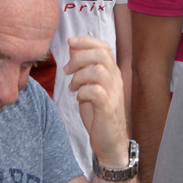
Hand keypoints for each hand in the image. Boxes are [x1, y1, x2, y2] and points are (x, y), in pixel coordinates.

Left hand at [66, 37, 129, 172]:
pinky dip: (82, 92)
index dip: (86, 41)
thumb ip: (83, 69)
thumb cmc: (98, 115)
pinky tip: (78, 98)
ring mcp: (113, 93)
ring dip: (79, 76)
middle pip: (101, 55)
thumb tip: (73, 49)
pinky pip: (95, 91)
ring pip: (98, 71)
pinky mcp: (108, 108)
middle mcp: (115, 80)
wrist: (111, 141)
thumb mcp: (89, 88)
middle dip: (79, 58)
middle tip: (67, 70)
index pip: (104, 47)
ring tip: (72, 87)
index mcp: (112, 73)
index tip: (70, 42)